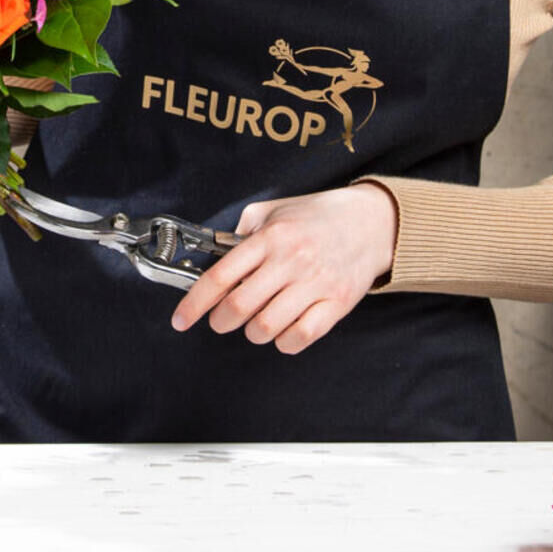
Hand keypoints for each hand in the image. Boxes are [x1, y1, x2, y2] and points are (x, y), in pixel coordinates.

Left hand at [169, 185, 396, 354]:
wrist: (371, 221)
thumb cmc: (317, 216)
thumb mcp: (274, 210)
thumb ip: (242, 231)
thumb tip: (214, 256)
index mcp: (270, 237)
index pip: (220, 277)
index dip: (194, 304)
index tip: (181, 320)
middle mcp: (291, 260)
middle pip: (239, 307)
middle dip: (220, 321)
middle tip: (221, 320)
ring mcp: (316, 283)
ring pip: (266, 327)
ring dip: (253, 332)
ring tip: (256, 322)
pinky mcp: (337, 303)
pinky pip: (300, 337)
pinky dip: (284, 341)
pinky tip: (283, 330)